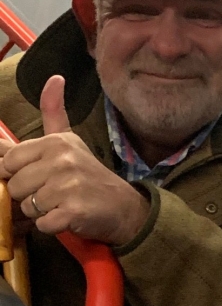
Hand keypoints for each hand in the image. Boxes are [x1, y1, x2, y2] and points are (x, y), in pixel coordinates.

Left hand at [1, 75, 149, 244]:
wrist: (126, 209)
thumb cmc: (91, 177)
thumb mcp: (71, 141)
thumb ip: (52, 113)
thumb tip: (54, 78)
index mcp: (56, 142)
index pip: (9, 161)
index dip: (20, 174)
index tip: (41, 177)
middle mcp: (62, 160)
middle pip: (15, 186)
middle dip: (29, 196)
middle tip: (55, 194)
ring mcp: (69, 186)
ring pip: (27, 207)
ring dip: (42, 212)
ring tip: (63, 205)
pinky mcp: (74, 211)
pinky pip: (43, 224)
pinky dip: (52, 226)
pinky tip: (69, 218)